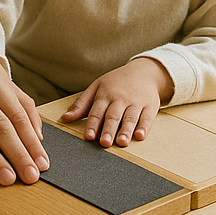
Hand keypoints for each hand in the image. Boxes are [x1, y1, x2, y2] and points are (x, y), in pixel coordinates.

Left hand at [59, 57, 173, 147]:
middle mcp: (120, 98)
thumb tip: (65, 118)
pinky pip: (147, 117)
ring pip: (130, 117)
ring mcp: (136, 102)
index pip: (97, 111)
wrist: (144, 72)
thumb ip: (82, 104)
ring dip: (126, 130)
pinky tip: (140, 136)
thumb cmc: (116, 82)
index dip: (93, 124)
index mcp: (105, 94)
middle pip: (113, 115)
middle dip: (109, 129)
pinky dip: (144, 126)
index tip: (89, 136)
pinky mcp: (150, 106)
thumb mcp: (97, 87)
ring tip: (121, 142)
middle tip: (104, 143)